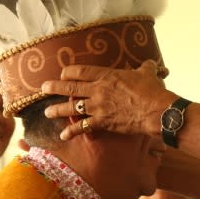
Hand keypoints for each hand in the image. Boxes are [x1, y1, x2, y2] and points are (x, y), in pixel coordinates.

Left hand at [41, 60, 173, 139]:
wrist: (155, 111)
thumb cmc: (152, 91)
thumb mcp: (147, 74)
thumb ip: (145, 68)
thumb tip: (150, 63)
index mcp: (107, 76)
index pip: (81, 71)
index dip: (69, 72)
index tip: (63, 73)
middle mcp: (98, 90)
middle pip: (71, 87)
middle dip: (55, 87)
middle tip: (43, 88)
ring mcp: (98, 107)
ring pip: (72, 107)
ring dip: (57, 110)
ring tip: (47, 112)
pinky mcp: (102, 122)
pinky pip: (82, 127)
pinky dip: (72, 131)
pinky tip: (64, 135)